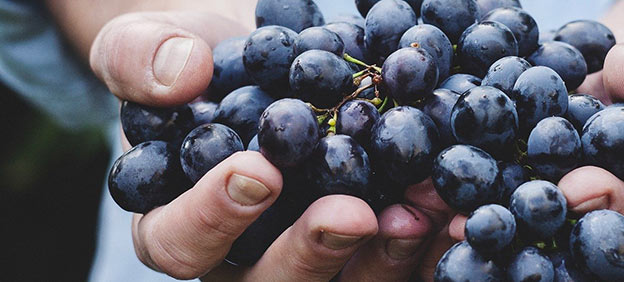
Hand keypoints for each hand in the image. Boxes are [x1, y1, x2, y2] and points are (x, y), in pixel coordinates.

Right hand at [91, 10, 450, 280]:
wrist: (263, 61)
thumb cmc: (195, 62)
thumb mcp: (150, 46)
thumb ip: (141, 58)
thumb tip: (180, 74)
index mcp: (179, 222)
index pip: (179, 242)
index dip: (214, 216)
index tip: (258, 170)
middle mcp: (245, 256)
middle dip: (314, 251)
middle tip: (354, 215)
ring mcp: (310, 256)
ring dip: (387, 253)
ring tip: (424, 206)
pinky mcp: (367, 246)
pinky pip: (398, 262)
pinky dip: (432, 241)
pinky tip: (463, 211)